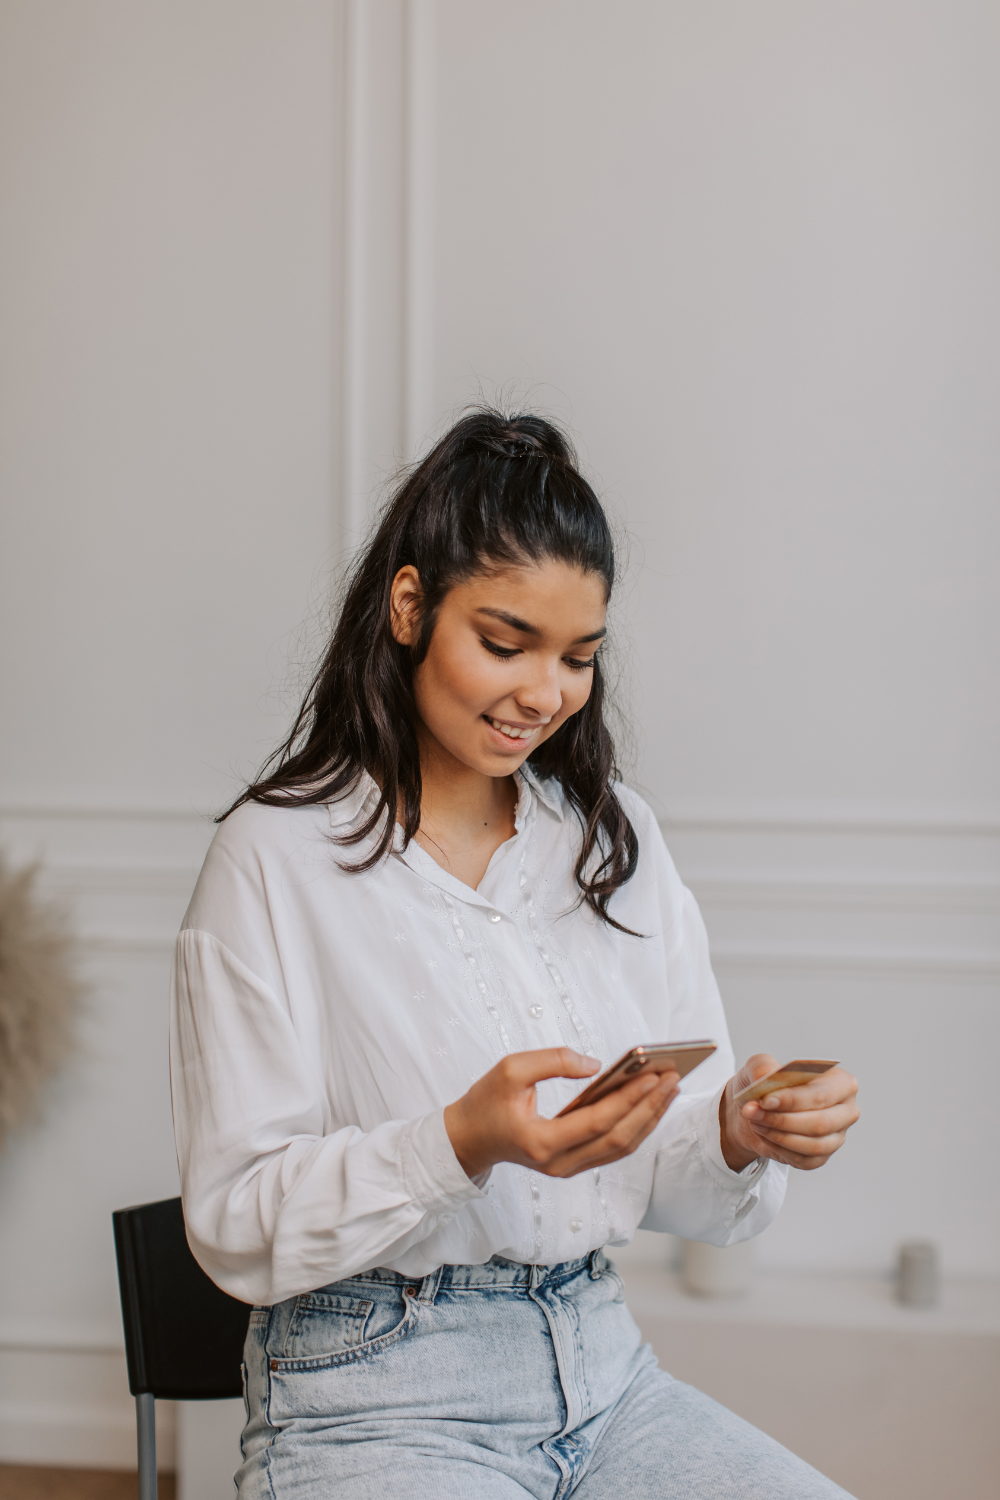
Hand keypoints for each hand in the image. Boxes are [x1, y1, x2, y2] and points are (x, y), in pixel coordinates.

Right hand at [444, 1048, 679, 1179]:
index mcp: (542, 1143)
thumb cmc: (486, 1101)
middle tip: (672, 1079)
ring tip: (669, 1089)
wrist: (468, 1139)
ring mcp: (568, 1168)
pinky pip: (613, 1148)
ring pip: (621, 1148)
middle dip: (649, 1108)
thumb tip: (596, 1066)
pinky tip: (649, 1104)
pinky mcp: (574, 1164)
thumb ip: (553, 1061)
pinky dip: (636, 1126)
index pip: (598, 1122)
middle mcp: (560, 1164)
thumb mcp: (510, 1069)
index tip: (653, 1074)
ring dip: (649, 1119)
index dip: (628, 1098)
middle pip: (619, 1140)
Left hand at [719, 1054, 859, 1172]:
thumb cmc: (766, 1084)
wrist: (756, 1111)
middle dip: (782, 1119)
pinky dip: (779, 1148)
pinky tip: (764, 1134)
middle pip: (821, 1122)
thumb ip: (761, 1066)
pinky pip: (804, 1160)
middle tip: (753, 1112)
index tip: (765, 1100)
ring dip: (778, 1135)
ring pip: (814, 1145)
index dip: (793, 1099)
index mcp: (841, 1082)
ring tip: (756, 1122)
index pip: (821, 1094)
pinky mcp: (822, 1157)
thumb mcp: (758, 1067)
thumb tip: (764, 1078)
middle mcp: (846, 1110)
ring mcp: (837, 1137)